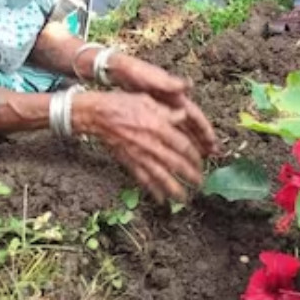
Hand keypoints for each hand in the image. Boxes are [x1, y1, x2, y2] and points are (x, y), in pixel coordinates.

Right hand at [72, 90, 204, 202]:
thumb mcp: (147, 100)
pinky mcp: (128, 162)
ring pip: (161, 176)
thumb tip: (184, 114)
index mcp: (159, 127)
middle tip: (199, 183)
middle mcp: (151, 144)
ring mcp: (139, 155)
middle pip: (176, 164)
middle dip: (190, 175)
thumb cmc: (121, 104)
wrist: (97, 115)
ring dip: (174, 189)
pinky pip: (142, 179)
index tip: (202, 161)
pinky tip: (160, 199)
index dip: (195, 156)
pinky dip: (152, 190)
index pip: (183, 146)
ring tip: (184, 198)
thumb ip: (167, 111)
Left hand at [105, 54, 217, 156]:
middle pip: (189, 126)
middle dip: (200, 140)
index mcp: (175, 96)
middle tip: (210, 154)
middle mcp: (172, 104)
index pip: (195, 115)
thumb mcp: (152, 76)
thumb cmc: (136, 72)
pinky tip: (171, 154)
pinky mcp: (150, 115)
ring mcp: (162, 110)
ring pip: (179, 130)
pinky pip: (164, 131)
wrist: (117, 70)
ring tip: (197, 158)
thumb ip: (168, 82)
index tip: (213, 142)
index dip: (204, 129)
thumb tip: (188, 85)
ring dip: (189, 143)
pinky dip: (170, 142)